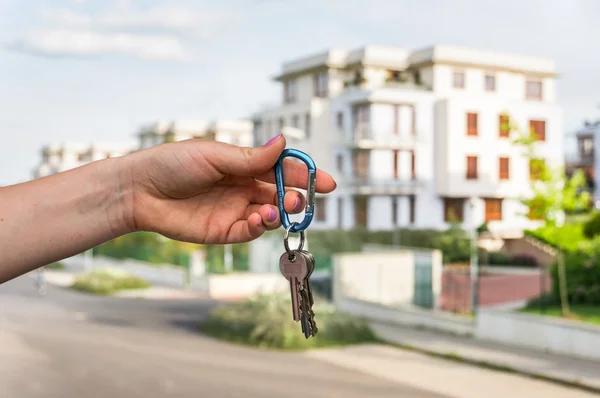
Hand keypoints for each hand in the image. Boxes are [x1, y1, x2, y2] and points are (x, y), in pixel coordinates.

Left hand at [123, 134, 335, 243]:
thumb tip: (283, 142)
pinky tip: (259, 219)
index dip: (304, 175)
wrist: (140, 190)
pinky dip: (260, 227)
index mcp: (243, 165)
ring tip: (276, 209)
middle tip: (300, 199)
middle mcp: (243, 187)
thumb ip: (250, 157)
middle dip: (295, 197)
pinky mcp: (224, 231)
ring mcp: (235, 210)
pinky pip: (250, 231)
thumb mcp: (214, 155)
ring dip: (280, 213)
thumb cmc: (172, 163)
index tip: (326, 182)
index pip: (281, 169)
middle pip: (280, 194)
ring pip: (270, 214)